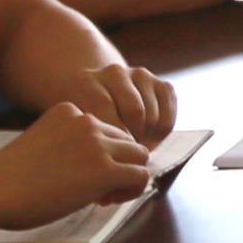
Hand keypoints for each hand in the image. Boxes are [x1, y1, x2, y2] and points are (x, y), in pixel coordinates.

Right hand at [0, 103, 157, 229]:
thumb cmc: (9, 178)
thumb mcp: (43, 143)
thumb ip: (72, 145)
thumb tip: (100, 164)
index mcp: (70, 110)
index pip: (108, 129)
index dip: (104, 155)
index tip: (85, 175)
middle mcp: (88, 120)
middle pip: (128, 141)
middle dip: (119, 166)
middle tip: (97, 190)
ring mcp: (97, 143)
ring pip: (140, 157)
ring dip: (128, 178)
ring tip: (103, 197)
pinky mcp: (104, 169)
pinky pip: (141, 176)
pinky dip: (132, 191)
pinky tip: (106, 202)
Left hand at [48, 61, 177, 142]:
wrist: (96, 95)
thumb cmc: (81, 122)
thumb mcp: (73, 127)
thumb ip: (84, 141)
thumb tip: (103, 169)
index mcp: (87, 81)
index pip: (106, 111)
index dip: (113, 138)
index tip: (112, 155)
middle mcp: (114, 72)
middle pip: (134, 111)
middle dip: (133, 138)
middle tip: (126, 155)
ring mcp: (139, 75)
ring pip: (152, 115)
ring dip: (147, 136)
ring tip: (134, 148)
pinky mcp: (161, 83)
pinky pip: (168, 114)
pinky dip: (161, 132)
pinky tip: (148, 138)